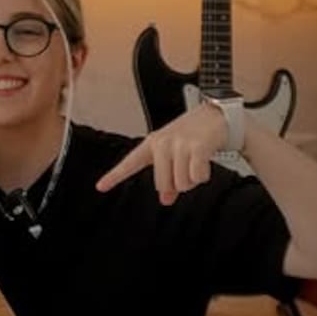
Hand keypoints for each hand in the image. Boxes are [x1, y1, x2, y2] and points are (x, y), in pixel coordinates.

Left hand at [95, 104, 228, 205]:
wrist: (216, 115)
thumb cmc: (193, 135)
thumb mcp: (174, 154)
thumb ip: (167, 176)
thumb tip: (165, 199)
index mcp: (152, 144)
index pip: (129, 163)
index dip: (114, 176)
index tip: (100, 186)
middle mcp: (162, 144)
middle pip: (163, 184)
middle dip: (178, 185)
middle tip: (186, 169)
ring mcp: (178, 144)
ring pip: (181, 183)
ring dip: (193, 180)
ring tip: (196, 163)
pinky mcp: (196, 147)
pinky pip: (196, 176)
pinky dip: (203, 175)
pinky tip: (204, 162)